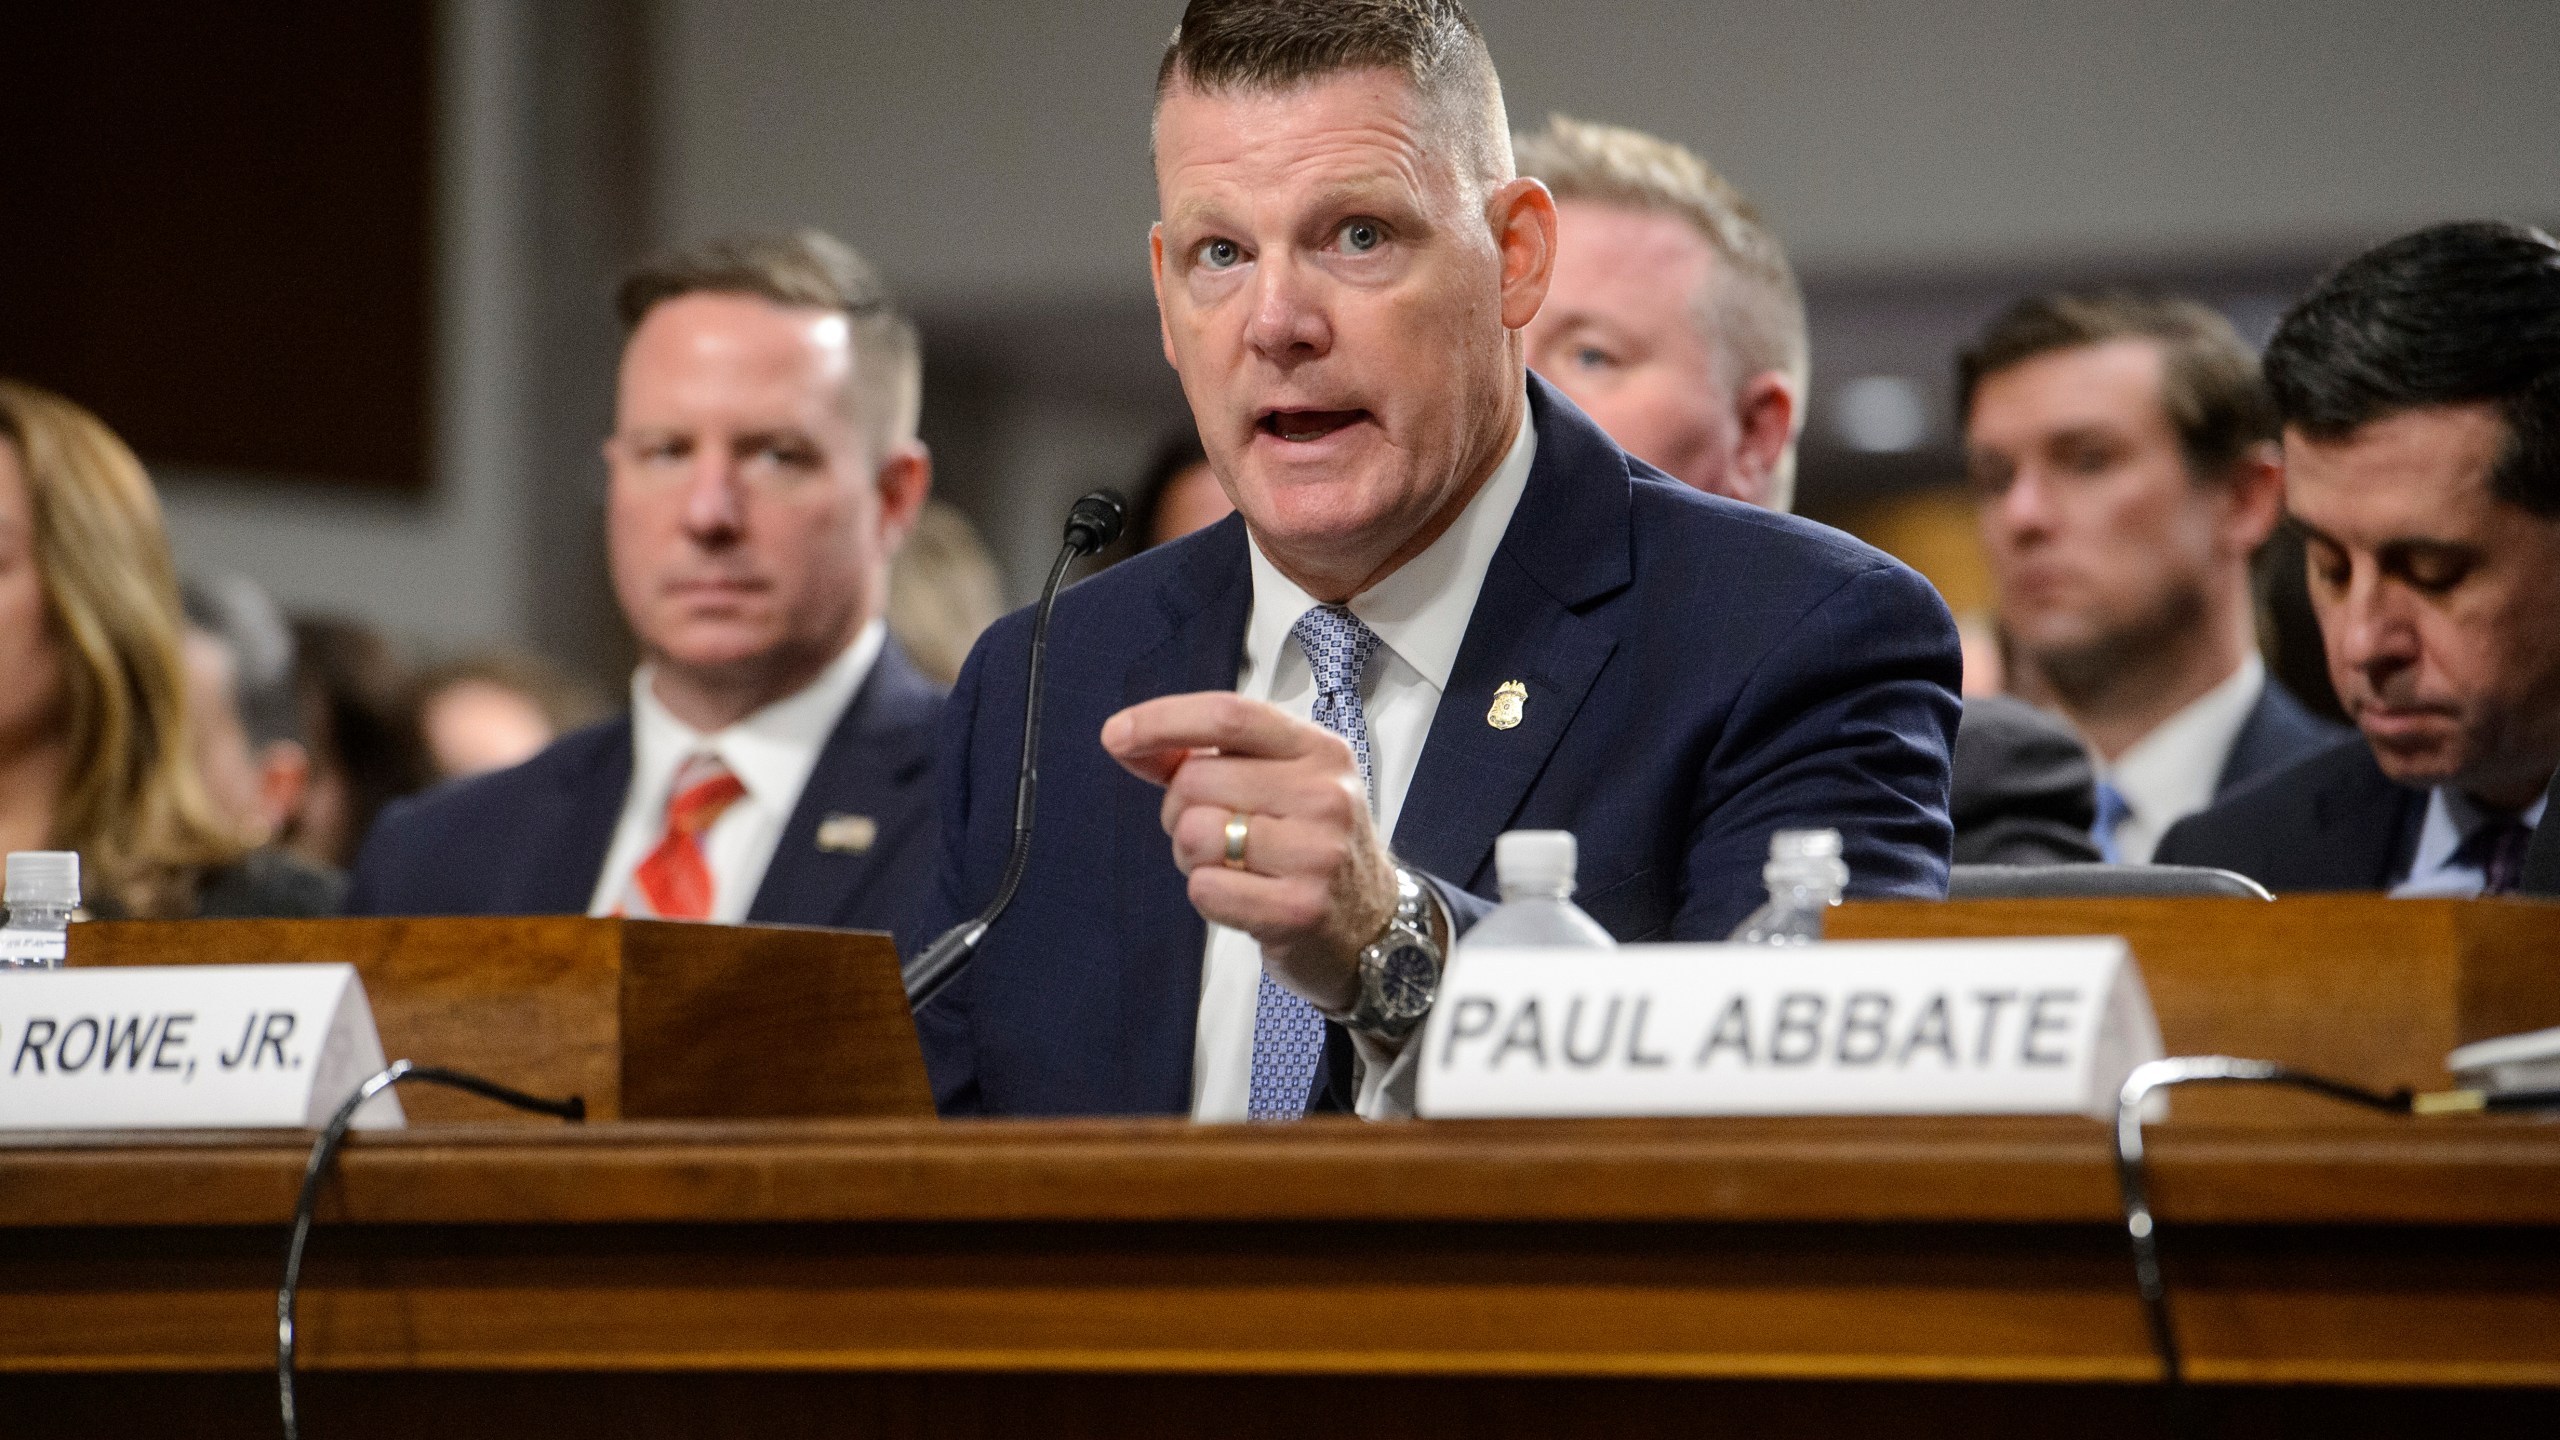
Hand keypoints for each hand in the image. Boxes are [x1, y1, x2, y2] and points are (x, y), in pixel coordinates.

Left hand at [1102, 691, 1396, 1011]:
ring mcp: (1317, 852)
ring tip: (1233, 868)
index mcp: (1318, 750)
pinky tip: (1245, 899)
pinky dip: (1208, 896)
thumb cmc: (1310, 847)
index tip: (1118, 734)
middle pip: (1196, 781)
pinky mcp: (1301, 908)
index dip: (1163, 720)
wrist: (1372, 928)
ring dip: (1193, 858)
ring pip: (1195, 835)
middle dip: (1179, 811)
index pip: (1230, 716)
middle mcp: (1325, 794)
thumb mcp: (1277, 786)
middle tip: (1216, 836)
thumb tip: (1127, 739)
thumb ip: (1205, 759)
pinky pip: (1206, 889)